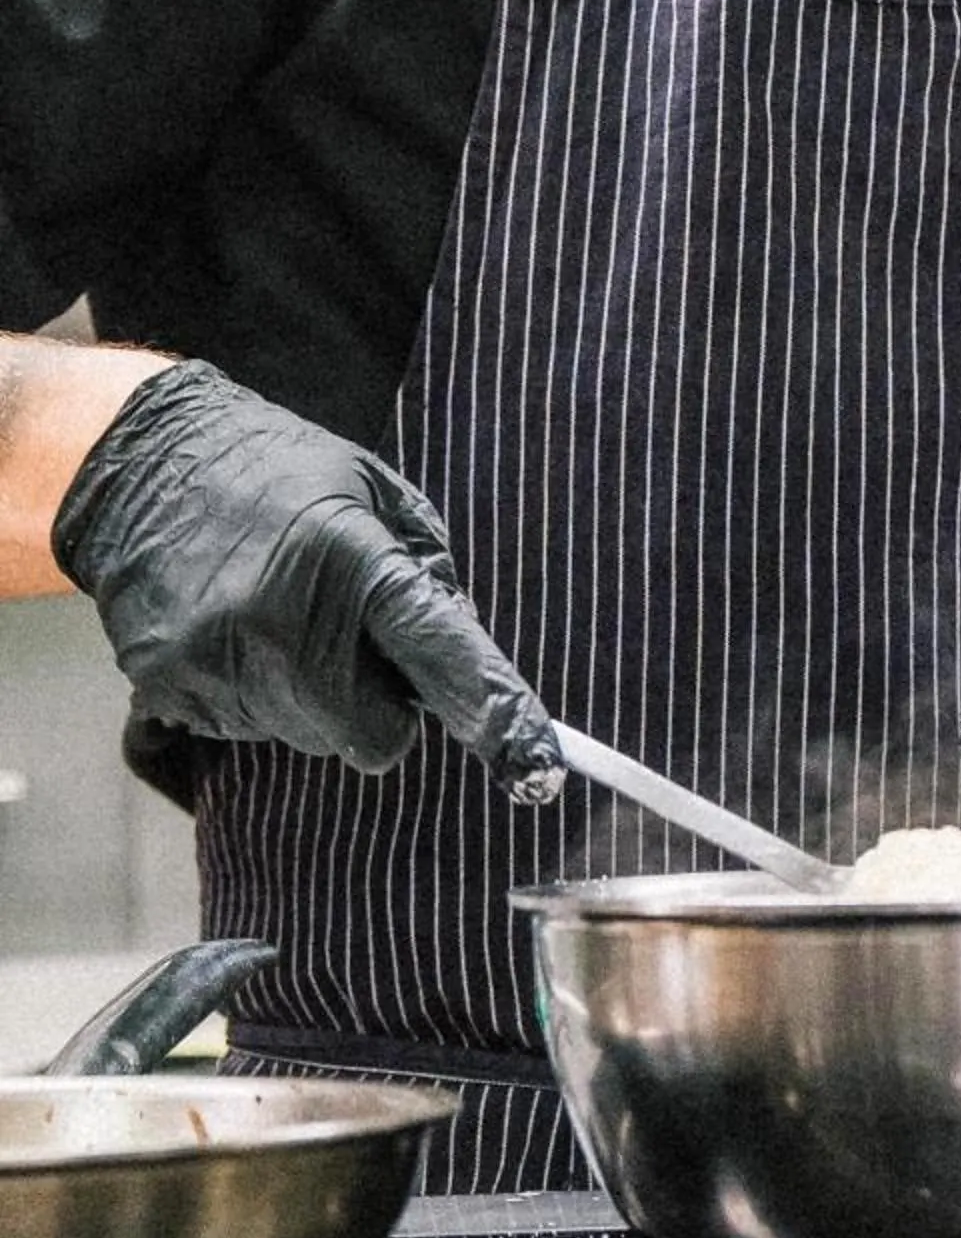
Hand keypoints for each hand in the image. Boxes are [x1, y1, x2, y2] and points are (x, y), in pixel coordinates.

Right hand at [52, 361, 564, 800]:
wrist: (144, 465)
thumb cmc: (277, 470)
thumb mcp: (374, 489)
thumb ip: (426, 570)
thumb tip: (458, 649)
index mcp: (352, 557)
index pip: (440, 654)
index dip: (497, 716)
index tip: (539, 772)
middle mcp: (285, 622)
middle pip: (375, 737)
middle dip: (380, 704)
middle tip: (351, 637)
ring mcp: (221, 664)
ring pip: (311, 737)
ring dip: (315, 696)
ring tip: (280, 614)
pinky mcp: (170, 690)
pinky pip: (247, 731)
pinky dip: (257, 696)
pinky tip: (237, 632)